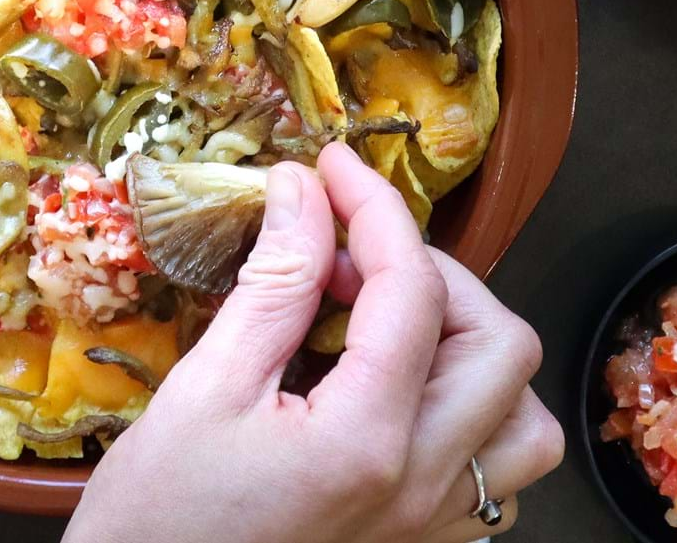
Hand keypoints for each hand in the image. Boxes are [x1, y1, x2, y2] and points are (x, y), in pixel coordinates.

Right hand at [64, 143, 565, 542]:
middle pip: (500, 346)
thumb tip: (302, 194)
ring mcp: (427, 527)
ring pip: (522, 423)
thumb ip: (272, 286)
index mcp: (365, 441)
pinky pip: (493, 480)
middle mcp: (419, 488)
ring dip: (472, 356)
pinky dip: (469, 423)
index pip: (412, 288)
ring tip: (390, 331)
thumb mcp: (203, 389)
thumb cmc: (155, 522)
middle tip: (353, 258)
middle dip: (438, 276)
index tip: (329, 169)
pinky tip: (399, 401)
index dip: (373, 209)